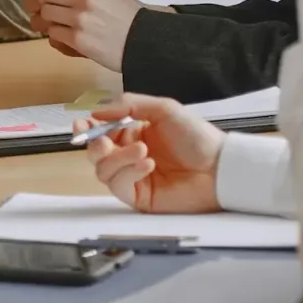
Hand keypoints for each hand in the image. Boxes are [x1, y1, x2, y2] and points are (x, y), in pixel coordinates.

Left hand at [25, 0, 145, 67]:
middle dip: (46, 3)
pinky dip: (57, 35)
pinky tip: (68, 37)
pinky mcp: (77, 39)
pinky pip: (52, 33)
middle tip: (54, 12)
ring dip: (50, 20)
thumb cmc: (128, 17)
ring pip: (46, 13)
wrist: (146, 41)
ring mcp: (80, 18)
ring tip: (62, 25)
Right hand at [83, 95, 224, 214]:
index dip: (88, 128)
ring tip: (142, 150)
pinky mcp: (139, 197)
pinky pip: (119, 186)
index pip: (101, 132)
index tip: (82, 123)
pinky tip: (147, 163)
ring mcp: (133, 178)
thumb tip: (96, 110)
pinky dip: (128, 172)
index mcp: (133, 134)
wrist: (220, 168)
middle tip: (105, 140)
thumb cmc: (198, 137)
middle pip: (95, 153)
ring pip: (103, 170)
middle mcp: (129, 156)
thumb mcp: (164, 109)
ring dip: (118, 158)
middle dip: (95, 144)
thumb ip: (129, 104)